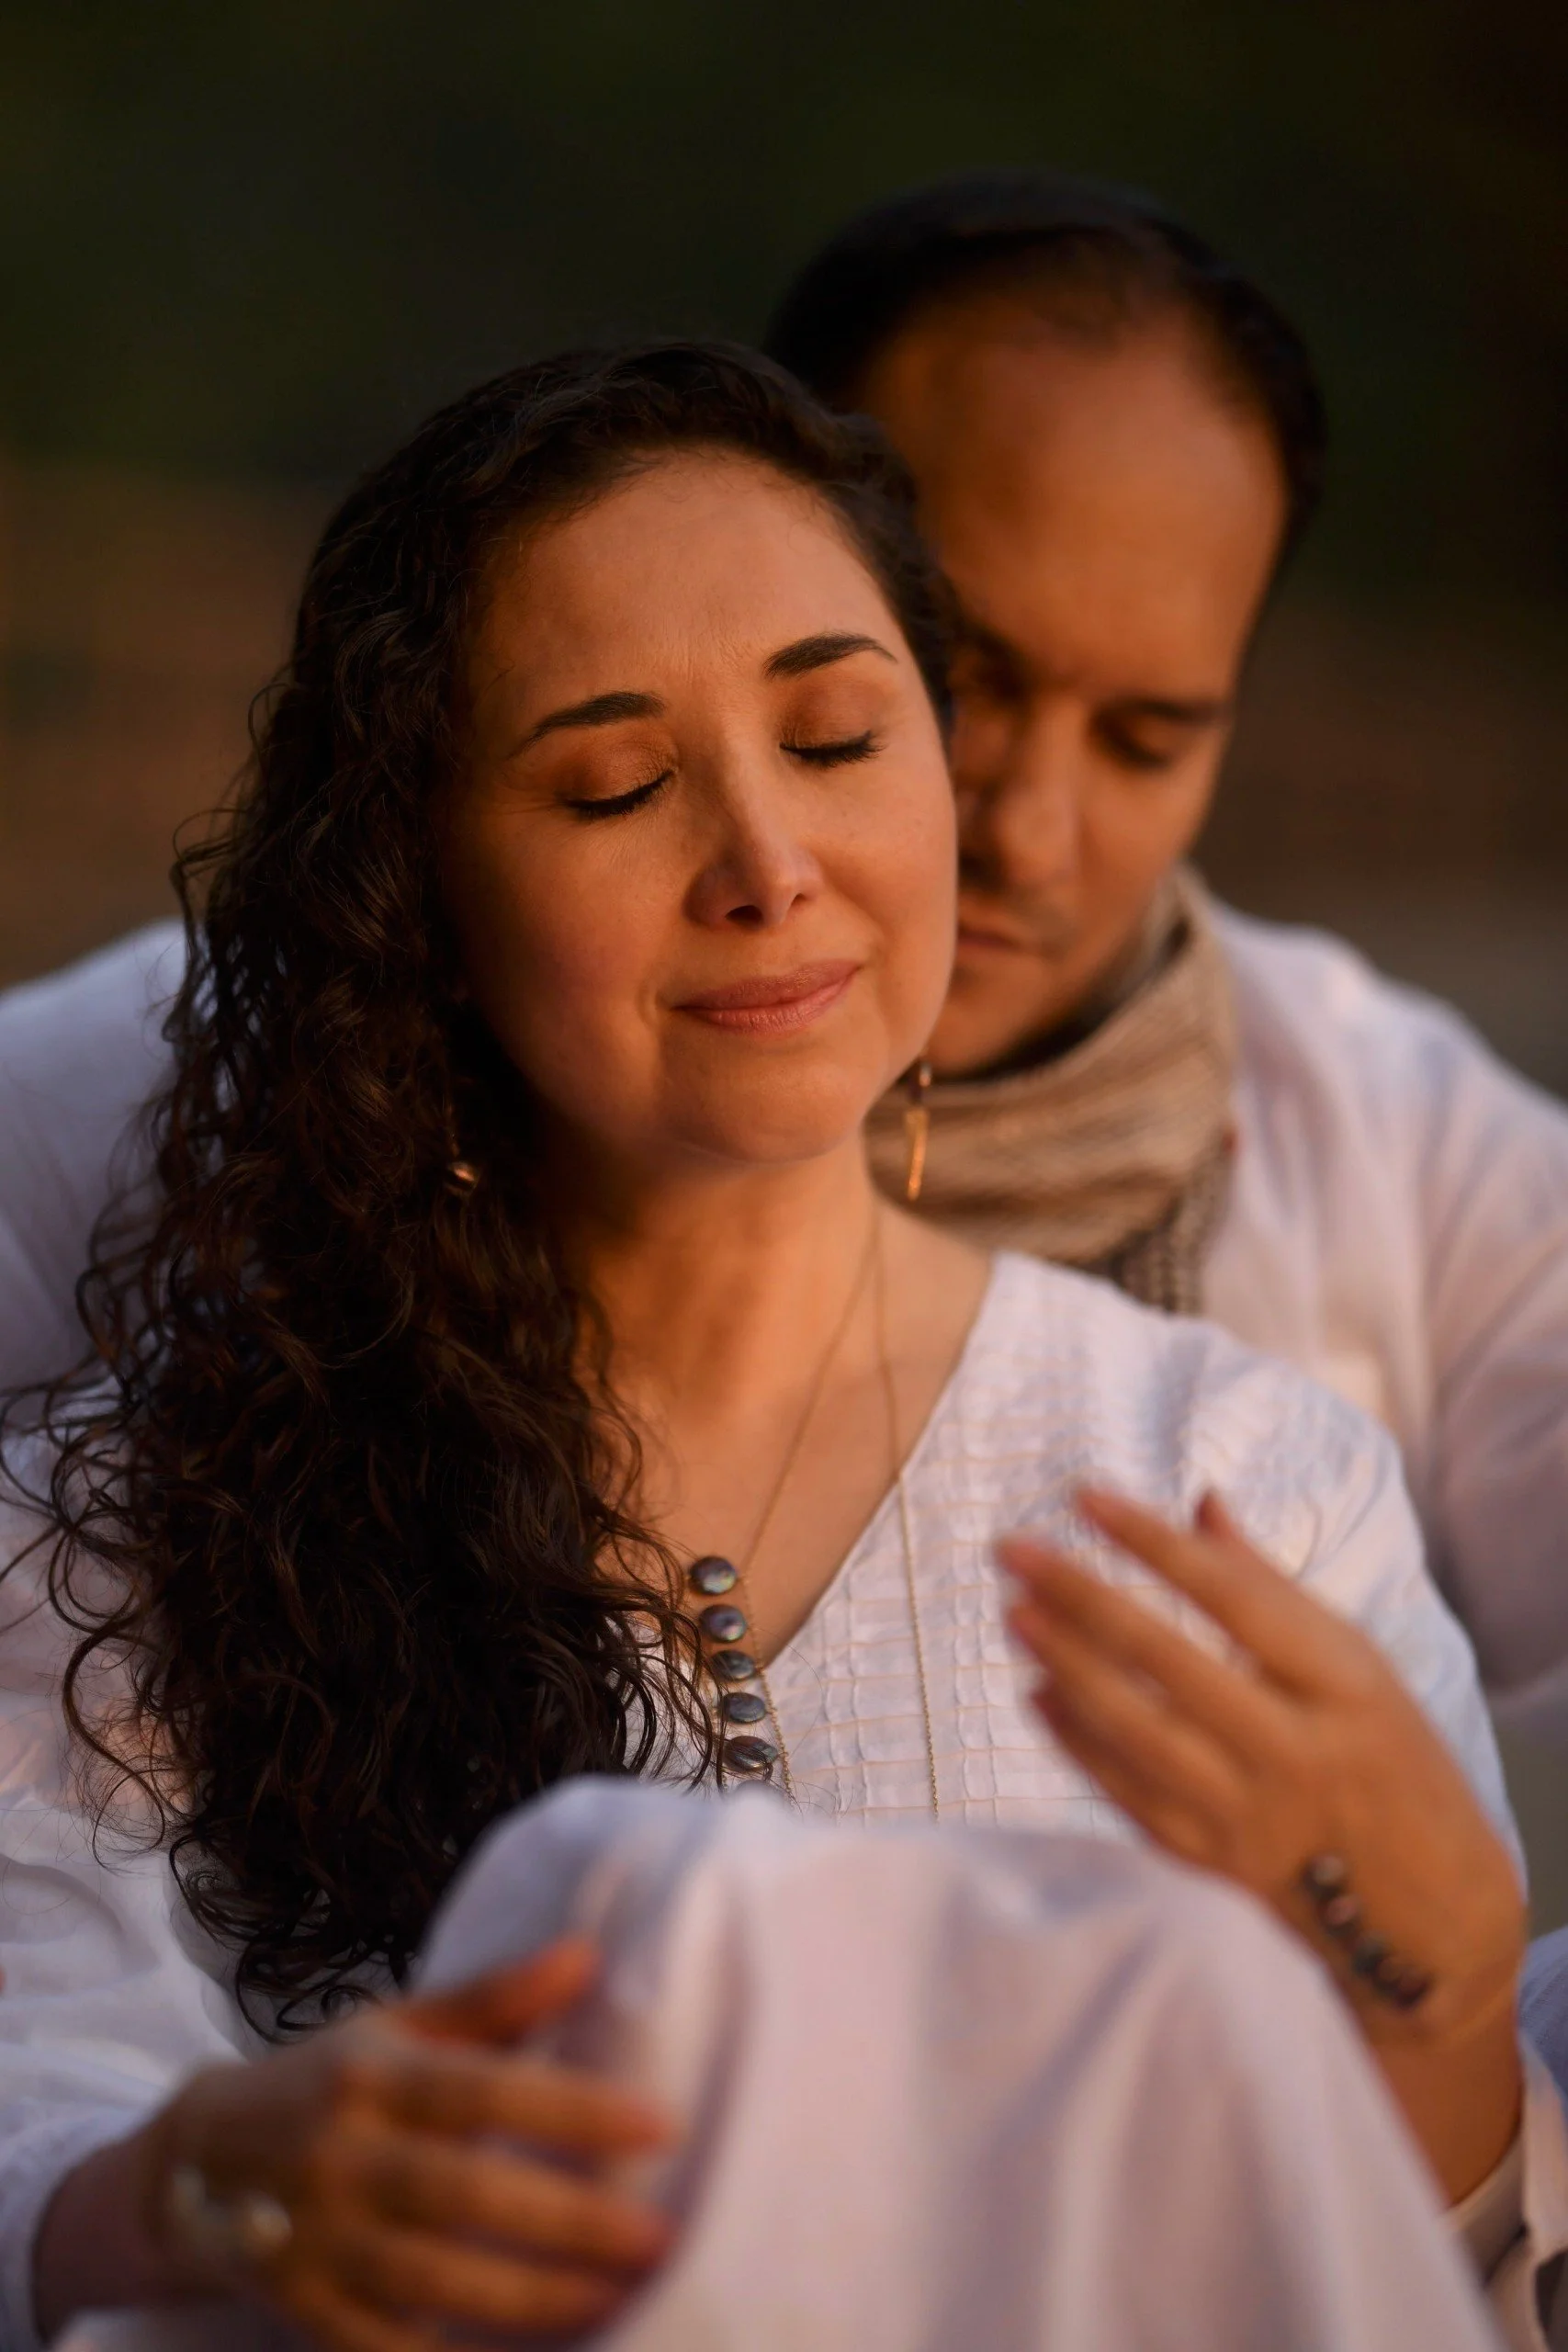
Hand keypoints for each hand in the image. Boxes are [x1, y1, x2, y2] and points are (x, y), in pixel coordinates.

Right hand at [134, 1938, 673, 2350]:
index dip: (571, 2110)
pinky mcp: (305, 2311)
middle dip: (566, 2222)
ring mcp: (318, 2242)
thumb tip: (587, 1954)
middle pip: (463, 2194)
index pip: (483, 2091)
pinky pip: (383, 2348)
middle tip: (657, 2238)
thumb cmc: (325, 2081)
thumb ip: (494, 1999)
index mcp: (372, 2075)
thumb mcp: (396, 2023)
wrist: (195, 2162)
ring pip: (430, 2281)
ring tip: (616, 2301)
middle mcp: (343, 2157)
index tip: (659, 2125)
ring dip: (530, 2300)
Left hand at [1001, 1490, 1525, 2196]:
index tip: (1087, 1499)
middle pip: (1167, 1660)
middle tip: (1013, 1550)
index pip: (1233, 1598)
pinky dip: (1076, 1741)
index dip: (1154, 1543)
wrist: (1430, 1921)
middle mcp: (1294, 1752)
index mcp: (1346, 1690)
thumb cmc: (1398, 1770)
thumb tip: (1202, 1503)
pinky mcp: (1212, 1866)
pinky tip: (1036, 1693)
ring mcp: (1248, 1816)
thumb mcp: (1365, 1674)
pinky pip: (1126, 1793)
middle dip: (1080, 1595)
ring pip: (1135, 1729)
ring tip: (1016, 1613)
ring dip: (1066, 1665)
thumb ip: (1275, 1593)